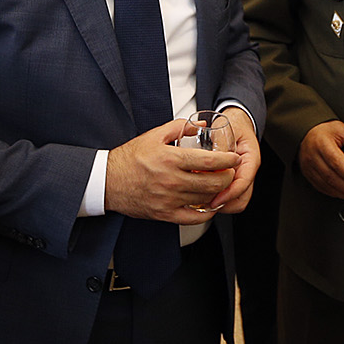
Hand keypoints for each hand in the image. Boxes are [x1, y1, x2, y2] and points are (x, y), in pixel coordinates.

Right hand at [106, 119, 237, 222]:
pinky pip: (194, 218)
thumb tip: (201, 125)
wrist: (108, 182)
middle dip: (228, 177)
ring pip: (206, 200)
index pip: (209, 162)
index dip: (228, 160)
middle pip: (213, 183)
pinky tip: (209, 203)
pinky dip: (207, 212)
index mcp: (170, 159)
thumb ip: (180, 127)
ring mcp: (169, 200)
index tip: (236, 157)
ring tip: (221, 184)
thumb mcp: (154, 136)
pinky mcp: (165, 214)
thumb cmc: (130, 158)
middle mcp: (172, 181)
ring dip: (219, 193)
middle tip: (231, 171)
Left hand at [208, 105, 259, 213]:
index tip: (214, 200)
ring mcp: (242, 177)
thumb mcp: (225, 130)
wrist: (236, 121)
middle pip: (242, 198)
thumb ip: (219, 147)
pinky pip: (229, 197)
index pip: (243, 183)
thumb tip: (208, 165)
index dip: (228, 194)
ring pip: (236, 201)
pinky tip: (204, 196)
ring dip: (221, 204)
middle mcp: (248, 171)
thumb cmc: (233, 124)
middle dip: (224, 204)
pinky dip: (218, 200)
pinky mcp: (234, 180)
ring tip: (203, 201)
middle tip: (205, 203)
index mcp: (250, 159)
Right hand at [297, 120, 343, 203]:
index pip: (336, 162)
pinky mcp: (309, 175)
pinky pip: (322, 188)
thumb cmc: (326, 131)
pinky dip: (336, 194)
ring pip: (327, 186)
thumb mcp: (343, 131)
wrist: (307, 132)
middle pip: (331, 177)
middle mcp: (313, 157)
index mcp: (322, 143)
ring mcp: (309, 167)